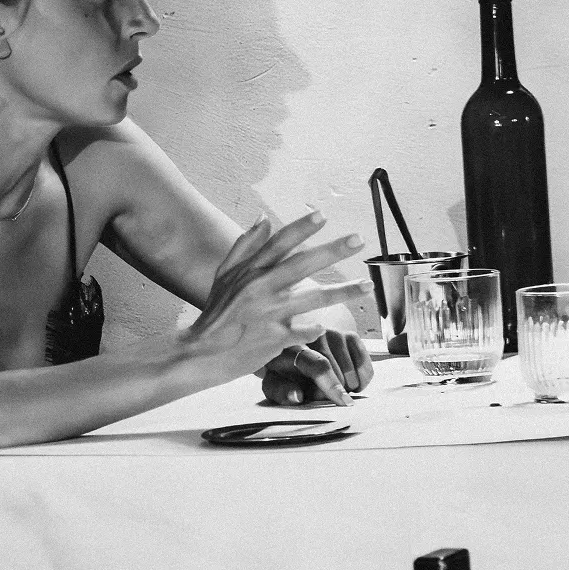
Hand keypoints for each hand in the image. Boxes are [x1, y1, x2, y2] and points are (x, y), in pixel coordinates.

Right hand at [184, 211, 369, 382]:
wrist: (202, 353)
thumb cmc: (216, 313)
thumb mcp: (224, 275)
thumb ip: (245, 245)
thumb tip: (264, 217)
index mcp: (249, 272)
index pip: (278, 244)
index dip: (300, 228)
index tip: (322, 215)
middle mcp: (260, 289)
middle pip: (301, 264)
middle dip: (332, 251)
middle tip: (358, 239)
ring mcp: (269, 314)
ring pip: (312, 299)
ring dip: (342, 291)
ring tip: (366, 285)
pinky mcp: (275, 339)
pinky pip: (305, 332)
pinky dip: (316, 329)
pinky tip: (325, 327)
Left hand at [261, 330, 373, 406]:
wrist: (299, 342)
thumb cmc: (285, 368)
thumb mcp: (275, 380)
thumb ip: (281, 391)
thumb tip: (297, 397)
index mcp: (293, 346)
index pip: (319, 365)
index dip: (332, 385)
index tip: (342, 401)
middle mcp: (315, 335)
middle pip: (340, 373)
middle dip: (335, 392)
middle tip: (324, 396)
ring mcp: (335, 333)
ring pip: (352, 372)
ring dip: (347, 387)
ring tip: (333, 387)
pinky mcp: (351, 335)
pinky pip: (364, 366)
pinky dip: (362, 380)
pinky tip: (349, 382)